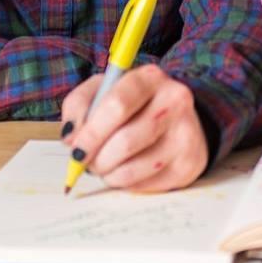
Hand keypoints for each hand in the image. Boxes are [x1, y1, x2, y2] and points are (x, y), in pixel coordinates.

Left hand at [60, 64, 208, 193]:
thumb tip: (71, 137)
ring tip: (106, 166)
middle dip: (97, 159)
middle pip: (126, 141)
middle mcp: (175, 101)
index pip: (117, 106)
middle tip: (87, 164)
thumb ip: (79, 105)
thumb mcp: (103, 91)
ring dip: (109, 174)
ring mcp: (186, 134)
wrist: (176, 118)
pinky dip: (127, 184)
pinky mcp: (190, 163)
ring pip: (134, 168)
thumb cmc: (132, 105)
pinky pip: (147, 185)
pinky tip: (127, 171)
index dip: (91, 133)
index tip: (75, 150)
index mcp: (150, 77)